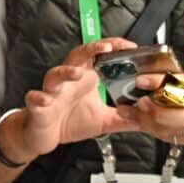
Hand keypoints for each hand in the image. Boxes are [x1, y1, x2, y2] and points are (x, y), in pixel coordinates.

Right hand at [8, 38, 141, 159]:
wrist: (45, 136)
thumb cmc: (70, 121)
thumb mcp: (104, 121)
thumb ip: (125, 118)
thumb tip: (147, 119)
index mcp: (86, 79)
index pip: (99, 56)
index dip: (112, 47)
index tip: (129, 46)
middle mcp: (69, 81)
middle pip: (78, 56)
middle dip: (91, 50)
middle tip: (106, 48)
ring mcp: (53, 91)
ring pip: (56, 74)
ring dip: (66, 72)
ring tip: (77, 73)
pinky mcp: (39, 105)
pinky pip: (36, 97)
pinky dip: (39, 97)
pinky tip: (44, 99)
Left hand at [121, 32, 183, 147]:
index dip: (160, 83)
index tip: (142, 79)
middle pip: (179, 115)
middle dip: (154, 109)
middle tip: (138, 100)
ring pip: (173, 130)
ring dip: (150, 122)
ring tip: (133, 111)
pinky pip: (175, 138)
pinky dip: (157, 131)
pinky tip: (146, 122)